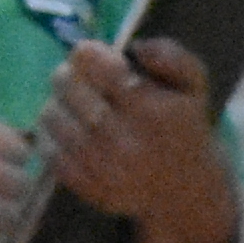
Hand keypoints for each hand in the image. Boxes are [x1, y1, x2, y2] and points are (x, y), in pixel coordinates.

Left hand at [38, 38, 241, 242]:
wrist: (189, 193)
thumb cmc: (186, 129)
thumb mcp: (194, 87)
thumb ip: (174, 56)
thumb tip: (137, 48)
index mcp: (149, 110)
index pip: (91, 62)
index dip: (88, 53)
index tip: (97, 61)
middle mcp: (124, 141)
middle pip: (65, 84)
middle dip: (68, 75)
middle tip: (78, 81)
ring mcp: (103, 168)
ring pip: (51, 115)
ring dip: (57, 104)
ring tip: (74, 108)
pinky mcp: (88, 188)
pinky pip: (49, 150)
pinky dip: (52, 136)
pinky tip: (70, 133)